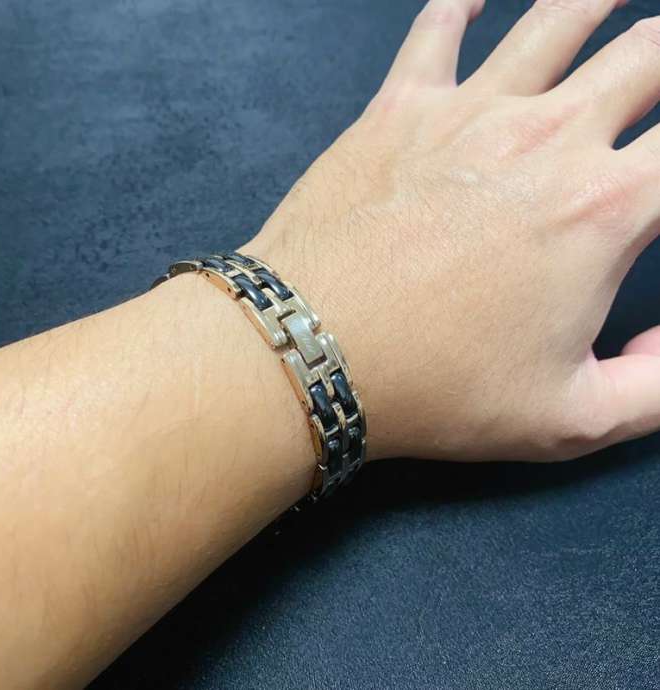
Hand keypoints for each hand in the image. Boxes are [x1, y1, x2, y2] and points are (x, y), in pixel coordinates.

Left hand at [243, 0, 659, 462]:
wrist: (314, 350)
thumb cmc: (438, 388)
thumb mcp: (570, 419)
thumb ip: (655, 385)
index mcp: (605, 208)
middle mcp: (549, 136)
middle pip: (644, 58)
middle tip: (658, 70)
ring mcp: (468, 111)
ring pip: (557, 20)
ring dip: (600, 4)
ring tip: (621, 0)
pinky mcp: (397, 108)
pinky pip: (439, 29)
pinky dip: (464, 4)